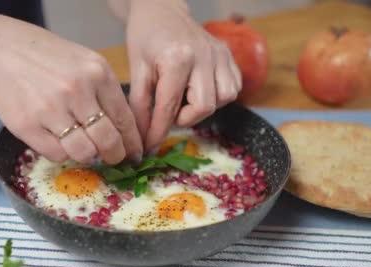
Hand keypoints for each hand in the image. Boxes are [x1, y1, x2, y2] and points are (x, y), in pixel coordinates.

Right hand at [0, 20, 142, 164]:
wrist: (0, 50)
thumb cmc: (47, 58)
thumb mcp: (85, 63)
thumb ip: (105, 93)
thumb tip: (125, 132)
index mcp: (97, 74)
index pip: (124, 119)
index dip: (132, 142)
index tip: (134, 153)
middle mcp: (77, 91)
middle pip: (108, 141)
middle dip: (115, 156)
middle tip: (113, 158)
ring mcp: (50, 109)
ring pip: (83, 152)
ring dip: (88, 157)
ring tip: (85, 150)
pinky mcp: (27, 125)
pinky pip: (56, 154)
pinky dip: (62, 154)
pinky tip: (60, 143)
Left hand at [124, 0, 240, 150]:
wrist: (162, 10)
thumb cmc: (146, 38)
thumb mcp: (137, 70)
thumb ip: (140, 106)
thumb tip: (141, 139)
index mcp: (177, 59)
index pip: (169, 107)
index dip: (158, 132)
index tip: (149, 147)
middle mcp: (204, 56)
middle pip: (204, 107)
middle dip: (184, 118)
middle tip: (169, 111)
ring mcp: (220, 55)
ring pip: (223, 99)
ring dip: (203, 106)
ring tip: (184, 98)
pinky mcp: (229, 56)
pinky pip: (233, 88)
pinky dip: (218, 96)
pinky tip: (199, 89)